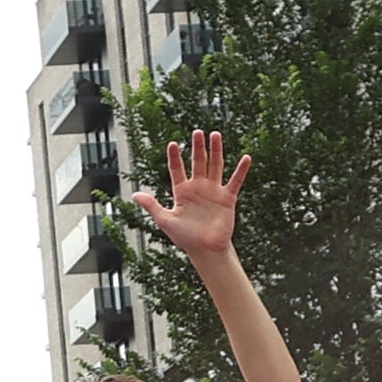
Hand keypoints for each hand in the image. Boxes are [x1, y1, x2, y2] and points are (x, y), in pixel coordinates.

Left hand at [129, 128, 248, 265]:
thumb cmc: (185, 237)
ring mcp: (213, 191)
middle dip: (197, 147)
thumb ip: (152, 205)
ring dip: (216, 151)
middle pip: (198, 162)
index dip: (175, 157)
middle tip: (197, 132)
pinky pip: (235, 181)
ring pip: (215, 166)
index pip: (177, 169)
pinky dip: (241, 170)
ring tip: (215, 135)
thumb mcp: (165, 220)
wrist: (205, 250)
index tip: (172, 144)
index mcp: (182, 191)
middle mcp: (198, 187)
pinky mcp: (227, 198)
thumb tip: (134, 194)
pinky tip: (246, 158)